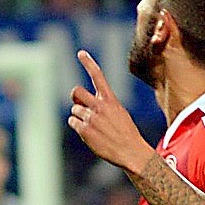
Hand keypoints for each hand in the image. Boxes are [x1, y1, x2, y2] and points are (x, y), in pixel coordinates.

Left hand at [67, 49, 153, 174]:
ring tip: (93, 127)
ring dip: (79, 117)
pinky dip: (77, 126)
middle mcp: (100, 106)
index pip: (98, 76)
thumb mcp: (119, 113)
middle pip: (77, 92)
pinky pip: (73, 122)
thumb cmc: (125, 133)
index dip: (88, 63)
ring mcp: (91, 118)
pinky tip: (89, 133)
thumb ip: (103, 104)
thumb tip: (84, 102)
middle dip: (76, 98)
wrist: (131, 152)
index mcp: (111, 100)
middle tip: (79, 103)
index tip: (81, 53)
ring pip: (74, 110)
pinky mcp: (85, 130)